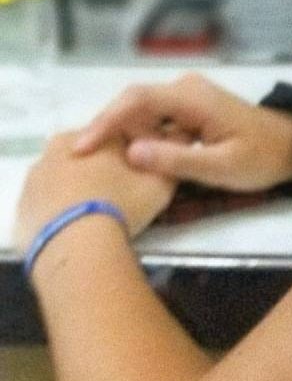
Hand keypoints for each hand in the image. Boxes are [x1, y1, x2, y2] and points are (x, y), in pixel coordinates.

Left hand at [15, 132, 174, 254]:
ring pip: (67, 179)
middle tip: (122, 197)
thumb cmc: (122, 205)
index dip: (133, 155)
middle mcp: (59, 147)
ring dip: (81, 190)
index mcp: (93, 133)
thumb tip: (176, 148)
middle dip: (103, 171)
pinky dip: (63, 211)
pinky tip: (79, 227)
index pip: (118, 137)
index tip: (142, 175)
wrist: (77, 246)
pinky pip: (50, 204)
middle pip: (90, 156)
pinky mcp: (25, 205)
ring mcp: (38, 177)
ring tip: (100, 216)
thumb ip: (170, 160)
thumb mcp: (161, 182)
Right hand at [72, 74, 291, 192]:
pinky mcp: (191, 108)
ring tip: (105, 164)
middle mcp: (187, 89)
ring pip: (143, 112)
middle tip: (87, 163)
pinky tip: (133, 159)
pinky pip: (157, 118)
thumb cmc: (262, 158)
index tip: (80, 149)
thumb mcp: (220, 166)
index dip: (105, 122)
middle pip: (134, 103)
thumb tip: (131, 151)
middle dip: (108, 130)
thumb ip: (176, 159)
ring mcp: (189, 96)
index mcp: (192, 98)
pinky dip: (141, 136)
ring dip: (124, 134)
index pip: (137, 101)